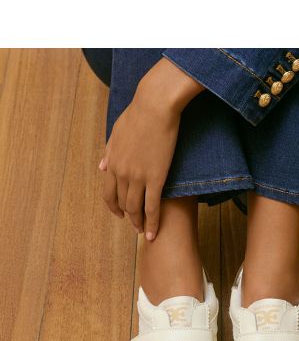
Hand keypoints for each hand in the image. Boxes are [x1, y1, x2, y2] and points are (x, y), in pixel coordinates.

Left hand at [99, 57, 204, 239]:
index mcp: (112, 162)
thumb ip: (109, 153)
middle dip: (127, 217)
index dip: (114, 207)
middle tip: (134, 225)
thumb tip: (101, 167)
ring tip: (144, 233)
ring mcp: (138, 177)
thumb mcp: (116, 134)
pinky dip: (152, 223)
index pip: (108, 193)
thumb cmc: (138, 115)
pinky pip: (152, 207)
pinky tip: (153, 233)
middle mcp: (122, 173)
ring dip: (139, 223)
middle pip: (123, 203)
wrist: (154, 107)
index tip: (120, 214)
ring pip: (136, 209)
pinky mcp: (156, 178)